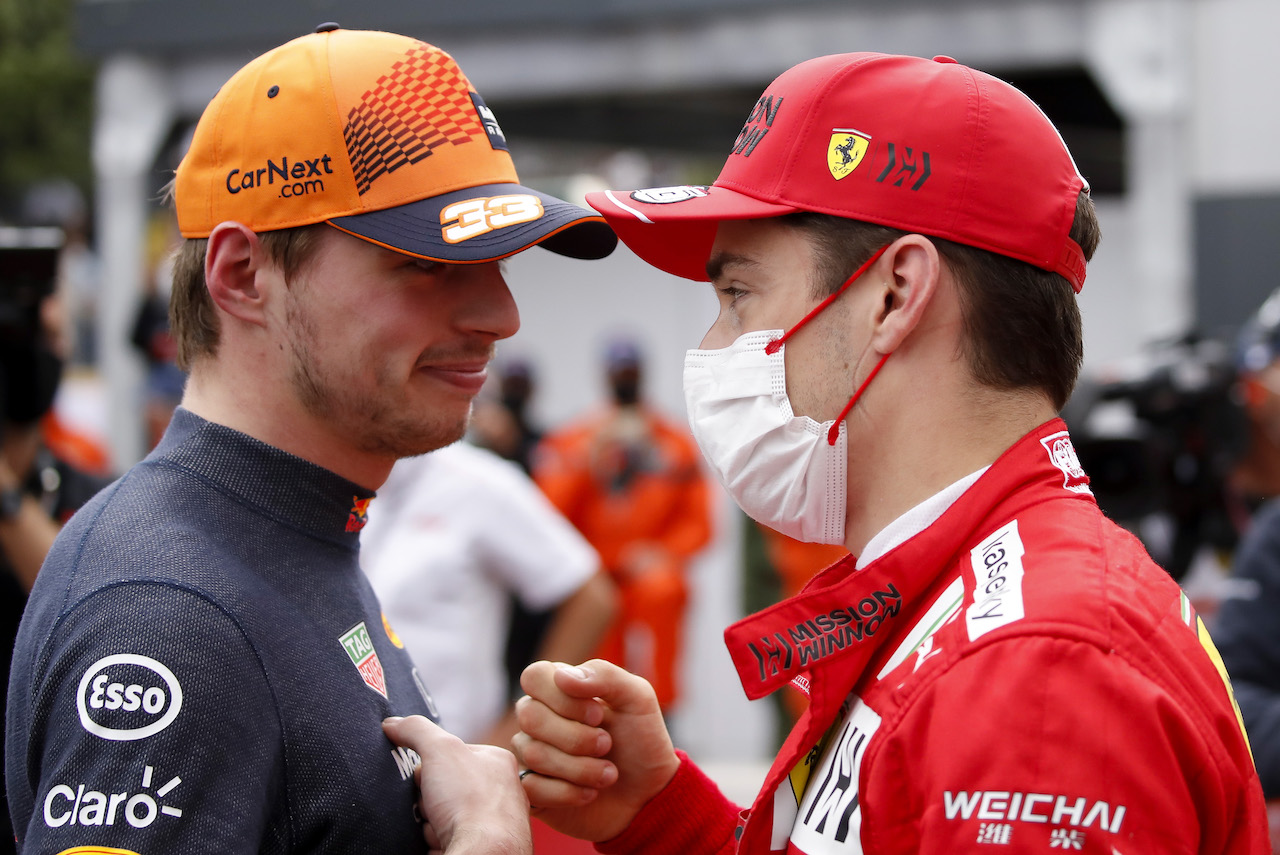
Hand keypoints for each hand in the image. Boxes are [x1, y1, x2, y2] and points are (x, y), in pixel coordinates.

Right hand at [382, 716, 530, 854]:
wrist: (484, 853)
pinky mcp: (477, 846)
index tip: (428, 776)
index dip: (431, 765)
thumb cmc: (472, 801)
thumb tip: (392, 723)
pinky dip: (435, 841)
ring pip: (441, 816)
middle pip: (442, 789)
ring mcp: (489, 823)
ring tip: (440, 826)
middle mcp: (498, 792)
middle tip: (434, 804)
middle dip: (429, 799)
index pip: (450, 755)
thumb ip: (416, 730)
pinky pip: (443, 840)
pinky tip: (442, 842)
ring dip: (431, 822)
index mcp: (496, 763)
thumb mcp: (441, 749)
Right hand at [513, 659, 679, 841]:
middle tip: (607, 744)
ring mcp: (531, 753)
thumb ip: (604, 675)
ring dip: (581, 768)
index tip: (598, 714)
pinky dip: (569, 793)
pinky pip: (532, 788)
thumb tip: (561, 676)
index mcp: (559, 688)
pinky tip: (590, 793)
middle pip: (530, 716)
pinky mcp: (531, 789)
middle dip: (577, 737)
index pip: (534, 676)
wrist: (649, 792)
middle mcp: (538, 717)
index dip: (563, 698)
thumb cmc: (641, 738)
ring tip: (608, 773)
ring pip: (534, 754)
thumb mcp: (637, 698)